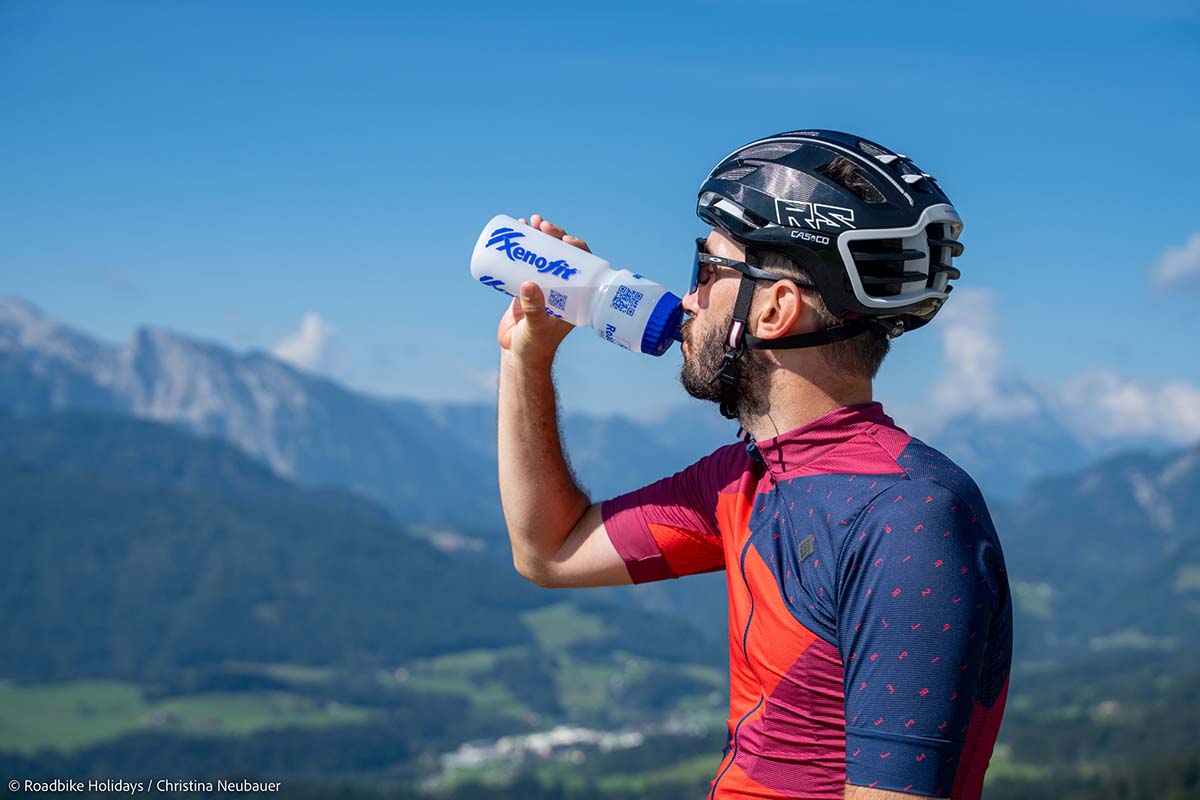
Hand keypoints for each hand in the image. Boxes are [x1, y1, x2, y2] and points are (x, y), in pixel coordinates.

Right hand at [496, 214, 591, 365]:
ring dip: (539, 236)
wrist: (518, 357)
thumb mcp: (536, 327)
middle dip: (555, 236)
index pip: (583, 266)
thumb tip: (529, 284)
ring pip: (544, 255)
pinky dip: (522, 247)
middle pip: (562, 255)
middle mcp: (562, 288)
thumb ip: (534, 309)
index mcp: (575, 296)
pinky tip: (518, 232)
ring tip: (529, 222)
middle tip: (543, 225)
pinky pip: (526, 261)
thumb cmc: (534, 346)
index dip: (577, 249)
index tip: (565, 239)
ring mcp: (543, 286)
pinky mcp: (525, 287)